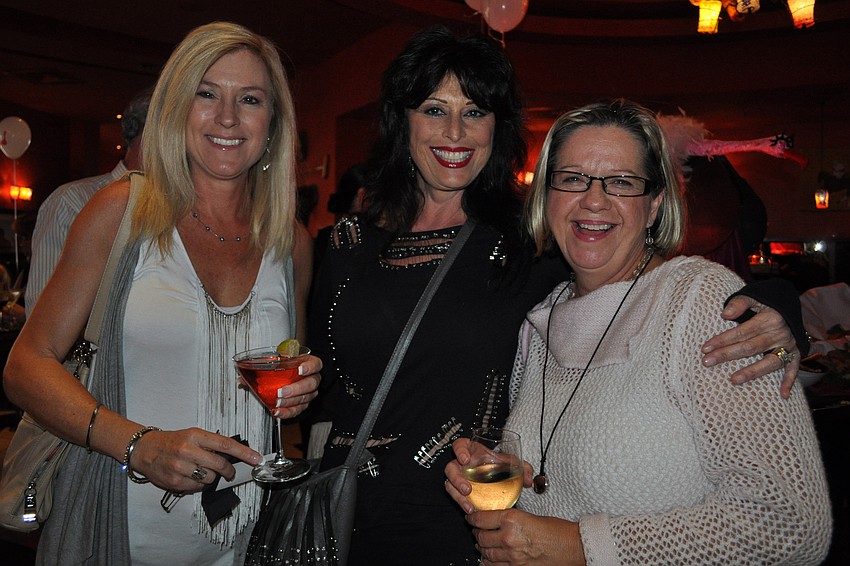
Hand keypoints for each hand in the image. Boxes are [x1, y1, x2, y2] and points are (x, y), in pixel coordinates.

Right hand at [129, 428, 262, 491]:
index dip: (244, 453)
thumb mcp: (192, 435)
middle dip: (229, 471)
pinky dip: (199, 484)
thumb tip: (235, 456)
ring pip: (210, 478)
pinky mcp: (175, 482)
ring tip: (202, 470)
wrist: (145, 450)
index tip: (256, 459)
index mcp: (195, 435)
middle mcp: (187, 450)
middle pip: (220, 464)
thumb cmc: (173, 441)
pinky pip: (197, 487)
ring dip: (212, 477)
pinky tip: (191, 476)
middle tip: (230, 472)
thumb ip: (211, 444)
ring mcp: (180, 467)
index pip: (225, 444)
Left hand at [271, 354, 321, 418]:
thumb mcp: (280, 359)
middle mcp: (313, 378)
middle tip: (283, 391)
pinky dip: (287, 412)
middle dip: (296, 389)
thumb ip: (273, 360)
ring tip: (278, 401)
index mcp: (310, 364)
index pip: (316, 364)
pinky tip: (278, 410)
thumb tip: (254, 363)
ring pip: (305, 398)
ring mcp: (309, 392)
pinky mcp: (303, 404)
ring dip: (290, 401)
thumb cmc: (286, 365)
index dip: (310, 367)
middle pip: (311, 384)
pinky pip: (297, 410)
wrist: (285, 376)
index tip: (300, 369)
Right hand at [445, 438, 533, 514]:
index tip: (465, 459)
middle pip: (450, 468)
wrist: (500, 479)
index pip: (459, 445)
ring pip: (450, 485)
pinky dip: (462, 504)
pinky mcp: (460, 491)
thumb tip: (528, 479)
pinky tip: (471, 510)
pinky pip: (456, 497)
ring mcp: (460, 478)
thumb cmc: (501, 467)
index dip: (459, 451)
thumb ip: (523, 468)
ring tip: (469, 506)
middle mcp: (462, 465)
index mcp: (472, 451)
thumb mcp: (512, 464)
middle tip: (467, 490)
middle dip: (457, 479)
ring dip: (457, 496)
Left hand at [466, 508, 584, 565]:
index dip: (472, 518)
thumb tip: (495, 520)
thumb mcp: (529, 516)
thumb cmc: (557, 530)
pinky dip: (489, 563)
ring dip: (482, 548)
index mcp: (512, 519)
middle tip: (477, 530)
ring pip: (486, 553)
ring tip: (482, 544)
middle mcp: (508, 537)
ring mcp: (512, 556)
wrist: (573, 547)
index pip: (481, 518)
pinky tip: (488, 560)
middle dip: (477, 533)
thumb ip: (510, 519)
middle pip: (481, 536)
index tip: (471, 517)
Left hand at [701, 295, 798, 398]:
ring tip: (733, 380)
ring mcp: (788, 345)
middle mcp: (780, 333)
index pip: (742, 332)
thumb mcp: (755, 296)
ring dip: (752, 372)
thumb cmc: (767, 303)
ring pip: (769, 362)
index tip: (705, 348)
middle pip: (750, 347)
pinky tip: (783, 395)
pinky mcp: (796, 353)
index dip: (723, 340)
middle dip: (727, 355)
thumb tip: (725, 315)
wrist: (792, 306)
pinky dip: (790, 382)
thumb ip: (740, 303)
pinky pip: (794, 369)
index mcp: (769, 319)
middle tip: (707, 362)